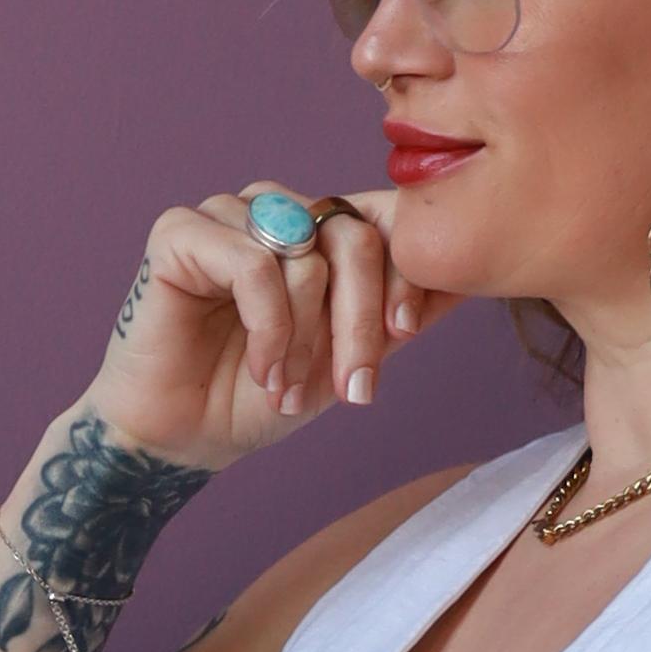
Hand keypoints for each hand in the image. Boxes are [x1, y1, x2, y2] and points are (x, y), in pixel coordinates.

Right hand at [85, 186, 454, 471]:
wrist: (182, 440)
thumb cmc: (256, 400)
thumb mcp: (347, 360)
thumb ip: (398, 317)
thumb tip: (469, 280)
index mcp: (315, 231)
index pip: (383, 219)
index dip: (405, 273)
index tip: (406, 333)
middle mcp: (275, 211)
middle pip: (353, 236)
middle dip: (360, 321)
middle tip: (352, 389)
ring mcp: (227, 216)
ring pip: (306, 253)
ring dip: (306, 335)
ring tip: (286, 388)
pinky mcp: (181, 232)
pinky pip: (254, 263)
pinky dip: (268, 326)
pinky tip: (262, 367)